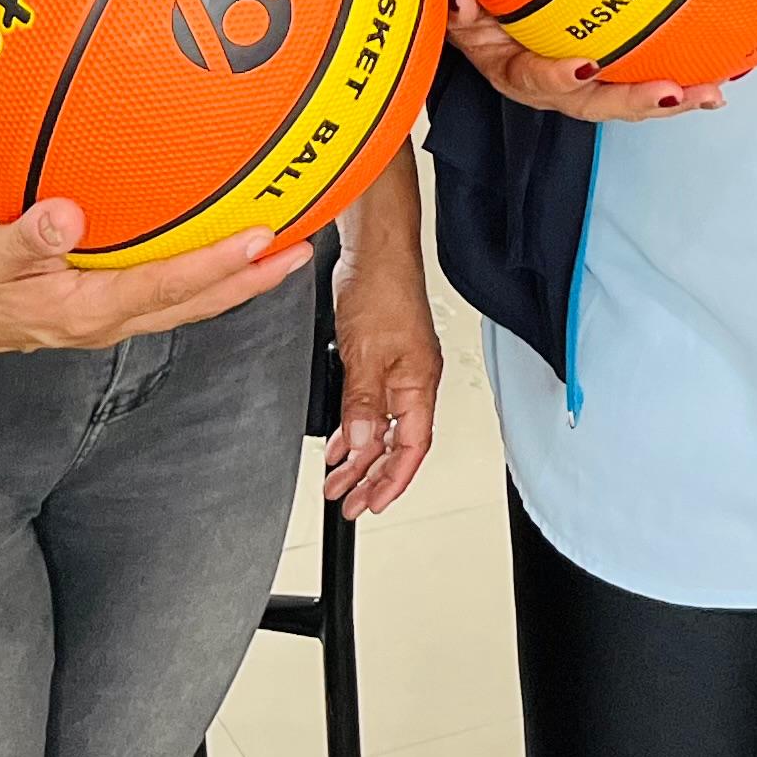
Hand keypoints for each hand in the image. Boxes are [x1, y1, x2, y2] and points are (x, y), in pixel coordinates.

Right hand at [0, 199, 309, 354]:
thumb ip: (24, 236)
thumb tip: (67, 214)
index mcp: (87, 309)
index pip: (169, 287)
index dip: (219, 265)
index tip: (263, 239)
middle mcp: (106, 318)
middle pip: (196, 301)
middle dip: (252, 279)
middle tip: (304, 249)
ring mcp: (105, 313)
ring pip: (185, 298)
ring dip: (233, 276)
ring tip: (280, 246)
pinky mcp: (97, 301)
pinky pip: (162, 286)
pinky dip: (196, 268)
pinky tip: (213, 238)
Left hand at [321, 268, 442, 517]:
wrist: (375, 252)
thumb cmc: (383, 290)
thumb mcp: (366, 353)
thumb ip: (364, 403)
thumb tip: (364, 444)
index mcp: (418, 382)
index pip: (412, 446)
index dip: (394, 480)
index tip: (373, 504)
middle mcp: (412, 381)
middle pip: (398, 444)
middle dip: (374, 478)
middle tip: (350, 504)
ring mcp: (396, 370)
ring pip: (382, 428)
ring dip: (360, 458)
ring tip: (338, 481)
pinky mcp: (378, 359)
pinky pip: (369, 408)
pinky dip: (354, 430)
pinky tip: (339, 443)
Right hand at [446, 0, 726, 117]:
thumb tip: (463, 1)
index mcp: (507, 64)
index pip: (529, 77)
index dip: (556, 77)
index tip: (585, 67)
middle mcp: (546, 78)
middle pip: (591, 102)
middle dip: (634, 101)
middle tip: (674, 93)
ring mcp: (576, 74)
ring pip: (622, 95)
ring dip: (669, 97)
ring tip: (712, 92)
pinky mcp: (604, 61)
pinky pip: (640, 70)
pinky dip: (679, 71)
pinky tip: (724, 66)